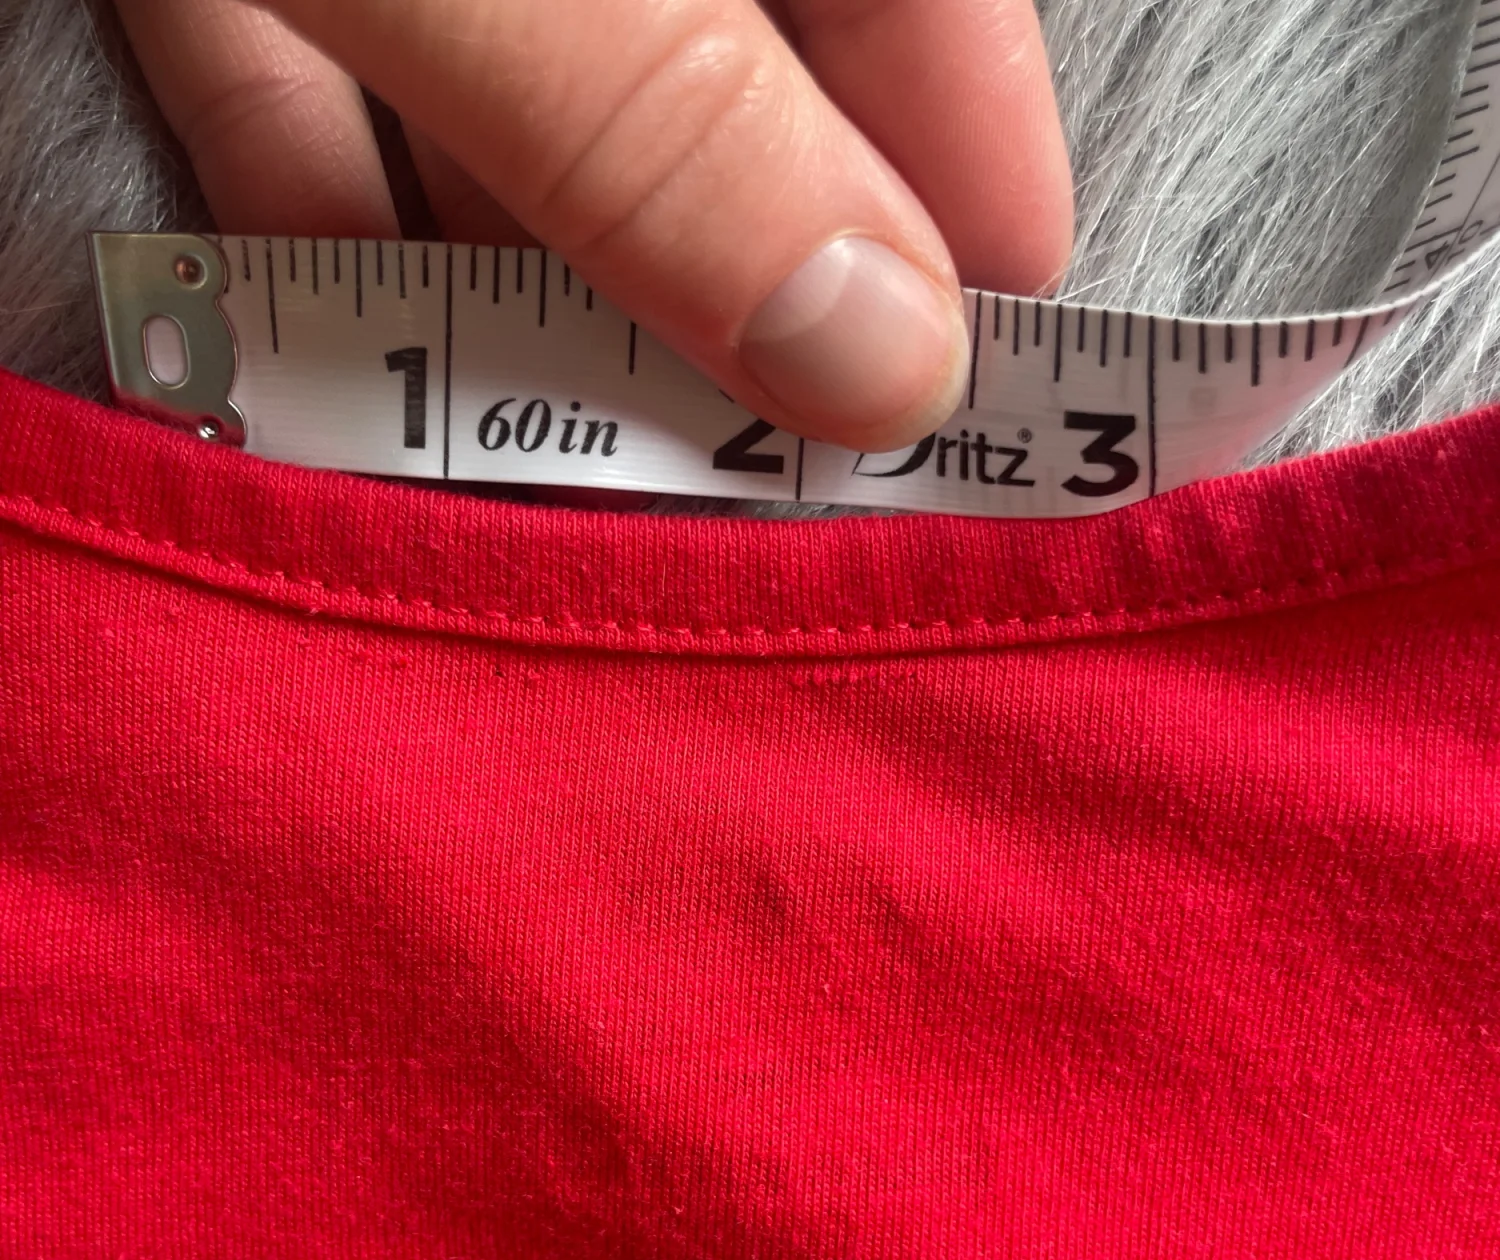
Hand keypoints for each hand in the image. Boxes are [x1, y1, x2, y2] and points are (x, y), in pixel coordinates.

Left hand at [113, 0, 1071, 451]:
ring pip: (511, 80)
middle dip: (728, 269)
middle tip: (746, 462)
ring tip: (545, 446)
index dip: (963, 180)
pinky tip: (318, 315)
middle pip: (717, 61)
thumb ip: (665, 123)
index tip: (969, 372)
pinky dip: (312, 183)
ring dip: (510, 270)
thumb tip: (884, 355)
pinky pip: (304, 42)